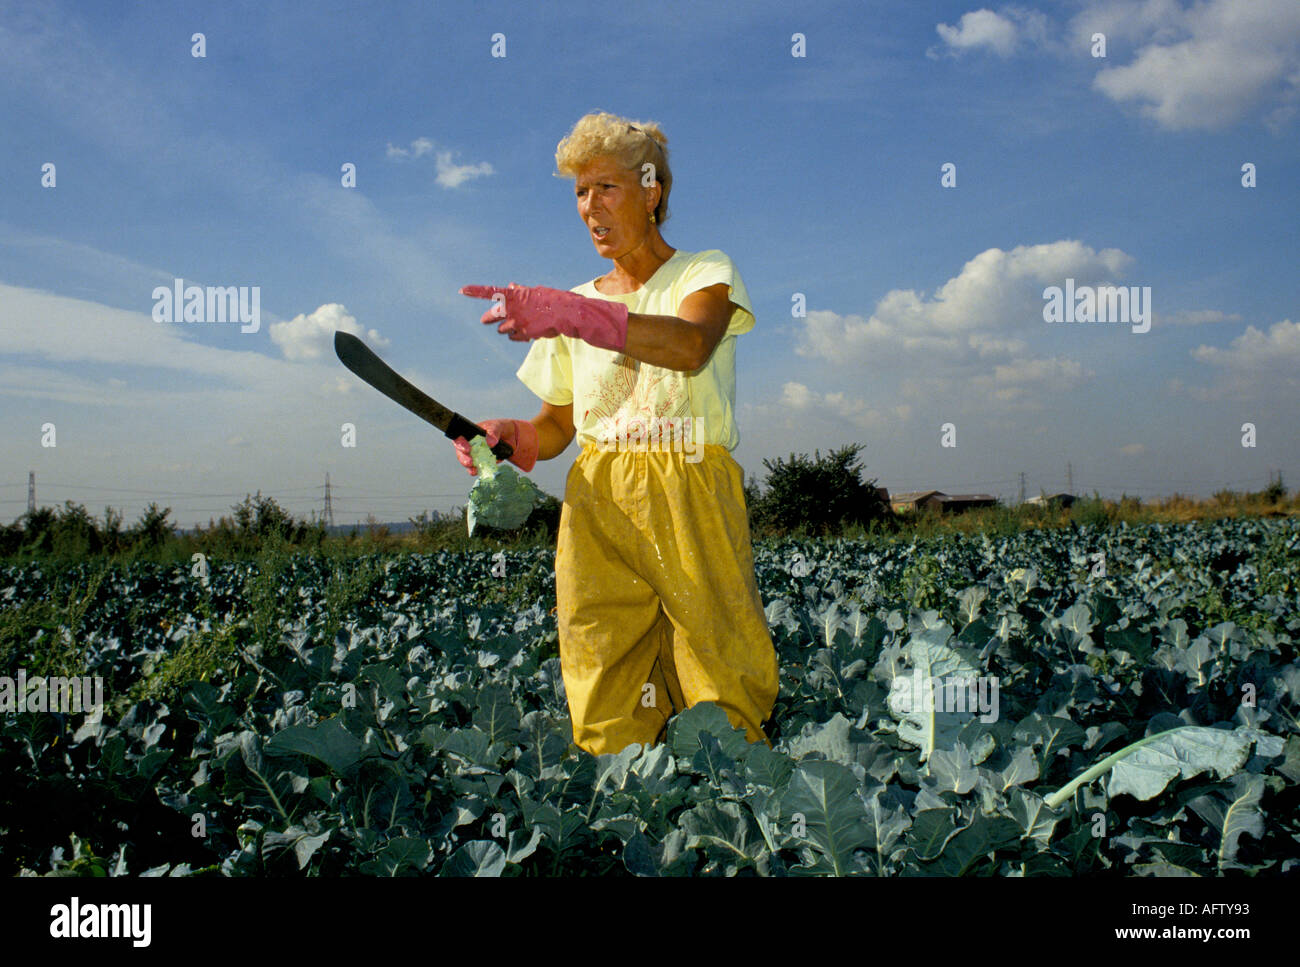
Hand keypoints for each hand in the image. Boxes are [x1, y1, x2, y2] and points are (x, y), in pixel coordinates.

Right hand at [453, 418, 538, 473]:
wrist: (511, 437)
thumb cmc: (500, 428)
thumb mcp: (498, 426)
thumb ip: (493, 432)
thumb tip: (490, 443)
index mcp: (470, 434)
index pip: (459, 439)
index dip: (460, 444)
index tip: (467, 449)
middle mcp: (470, 445)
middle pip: (461, 453)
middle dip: (463, 459)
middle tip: (470, 462)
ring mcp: (476, 455)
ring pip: (468, 462)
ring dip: (470, 467)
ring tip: (474, 470)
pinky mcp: (483, 462)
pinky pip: (479, 468)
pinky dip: (480, 471)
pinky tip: (482, 471)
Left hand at [460, 283, 628, 351]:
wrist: (567, 313)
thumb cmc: (553, 299)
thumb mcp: (536, 292)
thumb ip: (521, 291)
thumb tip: (511, 285)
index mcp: (515, 294)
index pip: (490, 291)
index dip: (475, 291)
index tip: (461, 290)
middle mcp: (513, 308)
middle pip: (491, 316)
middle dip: (488, 318)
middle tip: (485, 320)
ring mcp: (517, 322)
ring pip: (502, 330)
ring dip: (507, 328)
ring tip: (520, 324)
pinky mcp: (524, 334)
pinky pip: (515, 337)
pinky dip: (518, 336)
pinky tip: (528, 332)